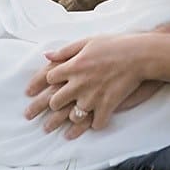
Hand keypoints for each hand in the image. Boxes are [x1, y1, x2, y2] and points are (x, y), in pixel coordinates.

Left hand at [23, 35, 157, 135]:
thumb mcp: (87, 42)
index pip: (49, 78)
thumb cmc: (113, 45)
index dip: (40, 84)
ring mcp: (93, 96)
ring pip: (72, 115)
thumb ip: (65, 50)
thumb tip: (46, 56)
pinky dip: (92, 126)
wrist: (138, 55)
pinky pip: (95, 123)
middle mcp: (79, 83)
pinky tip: (89, 127)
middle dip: (46, 107)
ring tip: (53, 128)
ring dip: (64, 121)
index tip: (31, 91)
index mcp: (73, 65)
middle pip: (55, 100)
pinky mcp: (107, 106)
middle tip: (34, 115)